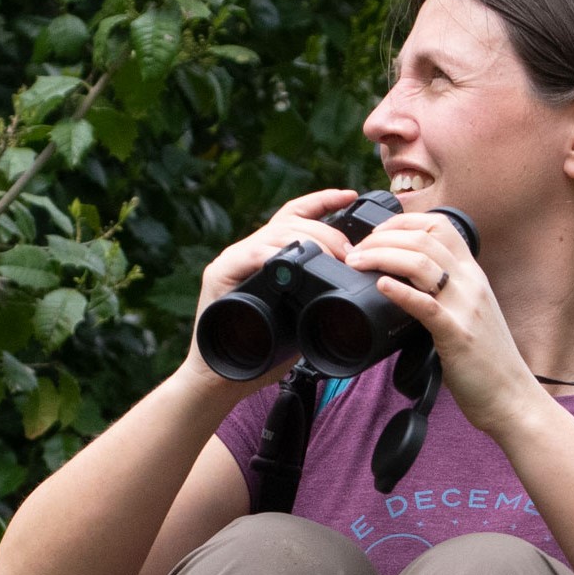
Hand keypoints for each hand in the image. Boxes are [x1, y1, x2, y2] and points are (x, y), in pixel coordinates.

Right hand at [179, 187, 358, 398]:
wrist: (220, 379)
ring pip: (274, 234)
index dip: (323, 201)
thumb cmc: (261, 354)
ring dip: (308, 241)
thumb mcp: (300, 320)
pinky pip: (249, 255)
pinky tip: (289, 260)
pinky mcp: (219, 275)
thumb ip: (317, 299)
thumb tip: (353, 294)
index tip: (350, 195)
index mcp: (270, 257)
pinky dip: (272, 255)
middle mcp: (251, 252)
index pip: (297, 216)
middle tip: (350, 251)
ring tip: (332, 258)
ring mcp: (234, 261)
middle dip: (326, 231)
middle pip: (291, 222)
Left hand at [342, 211, 539, 434]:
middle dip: (382, 238)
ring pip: (421, 263)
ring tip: (357, 262)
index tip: (376, 232)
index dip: (403, 222)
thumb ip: (445, 295)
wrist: (510, 396)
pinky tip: (382, 286)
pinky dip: (400, 292)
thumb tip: (406, 286)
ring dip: (382, 257)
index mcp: (473, 276)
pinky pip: (426, 305)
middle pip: (424, 239)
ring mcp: (465, 307)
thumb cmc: (485, 361)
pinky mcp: (457, 335)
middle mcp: (471, 284)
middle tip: (356, 250)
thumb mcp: (468, 314)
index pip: (440, 226)